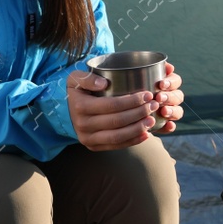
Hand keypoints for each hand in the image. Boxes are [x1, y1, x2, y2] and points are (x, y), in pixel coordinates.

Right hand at [67, 62, 184, 149]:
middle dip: (139, 113)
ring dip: (138, 129)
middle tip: (154, 105)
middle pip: (117, 121)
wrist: (69, 109)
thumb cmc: (79, 90)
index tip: (147, 94)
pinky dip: (133, 141)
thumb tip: (104, 83)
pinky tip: (146, 134)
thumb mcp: (76, 78)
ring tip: (152, 119)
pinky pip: (116, 146)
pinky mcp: (94, 146)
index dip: (132, 101)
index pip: (111, 105)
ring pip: (117, 136)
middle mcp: (82, 124)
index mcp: (80, 106)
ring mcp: (87, 138)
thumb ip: (88, 77)